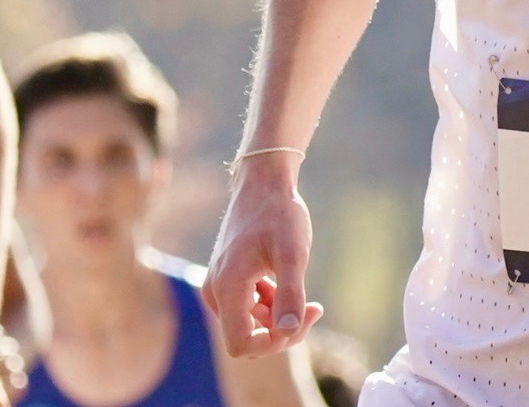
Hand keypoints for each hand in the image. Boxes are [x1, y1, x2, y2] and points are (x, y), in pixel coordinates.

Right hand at [203, 161, 322, 356]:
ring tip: (307, 298)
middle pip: (246, 338)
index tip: (304, 317)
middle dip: (281, 331)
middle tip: (313, 308)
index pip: (241, 345)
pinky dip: (270, 307)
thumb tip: (288, 332)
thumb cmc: (280, 214)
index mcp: (226, 287)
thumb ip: (290, 293)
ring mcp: (218, 287)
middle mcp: (215, 291)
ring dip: (278, 320)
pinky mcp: (227, 281)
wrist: (264, 183)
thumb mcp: (293, 253)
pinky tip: (289, 287)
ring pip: (248, 325)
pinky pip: (246, 310)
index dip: (274, 343)